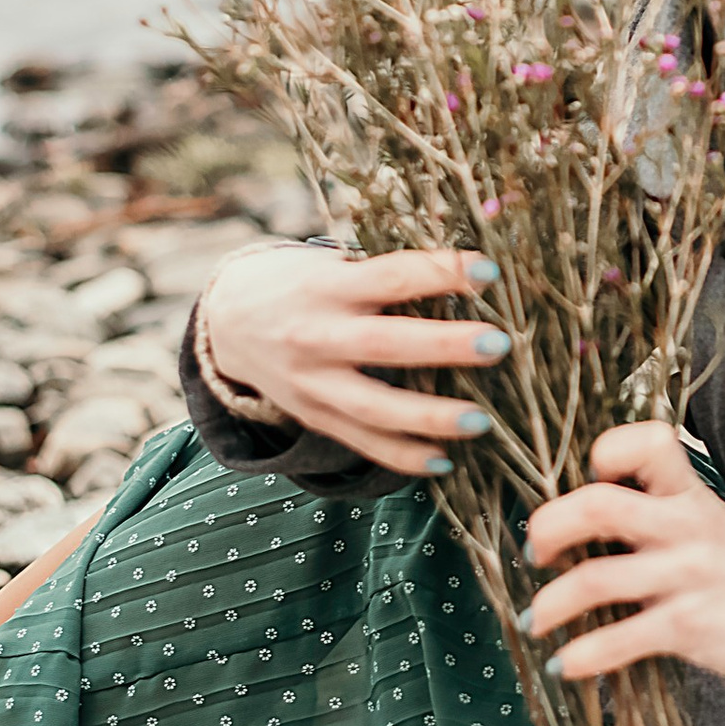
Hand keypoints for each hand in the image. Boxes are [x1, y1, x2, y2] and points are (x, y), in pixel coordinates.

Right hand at [196, 244, 509, 477]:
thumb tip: (471, 272)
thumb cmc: (302, 283)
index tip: (489, 272)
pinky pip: (359, 442)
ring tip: (481, 421)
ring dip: (429, 417)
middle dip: (443, 345)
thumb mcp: (332, 263)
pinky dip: (400, 456)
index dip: (438, 272)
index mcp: (327, 286)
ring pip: (373, 407)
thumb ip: (385, 272)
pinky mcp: (312, 416)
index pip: (389, 276)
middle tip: (498, 344)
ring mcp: (311, 383)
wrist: (227, 321)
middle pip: (383, 344)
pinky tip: (443, 461)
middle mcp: (316, 335)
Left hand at [522, 425, 724, 688]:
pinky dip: (582, 654)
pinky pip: (620, 639)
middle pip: (598, 506)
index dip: (609, 451)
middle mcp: (684, 527)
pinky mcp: (688, 625)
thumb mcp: (706, 521)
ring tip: (534, 619)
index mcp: (688, 494)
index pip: (648, 444)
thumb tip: (581, 516)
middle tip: (535, 551)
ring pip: (595, 580)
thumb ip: (656, 511)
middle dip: (549, 527)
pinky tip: (567, 664)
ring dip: (550, 604)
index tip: (588, 475)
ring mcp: (686, 576)